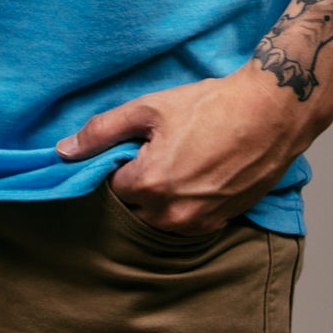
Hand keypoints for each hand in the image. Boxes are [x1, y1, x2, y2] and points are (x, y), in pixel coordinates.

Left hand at [54, 63, 311, 235]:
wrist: (269, 115)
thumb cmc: (211, 107)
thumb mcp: (150, 108)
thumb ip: (102, 131)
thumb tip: (63, 151)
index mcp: (148, 184)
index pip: (108, 187)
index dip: (116, 164)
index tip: (131, 147)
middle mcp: (169, 214)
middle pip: (131, 207)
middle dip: (135, 184)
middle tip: (154, 152)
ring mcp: (195, 224)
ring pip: (156, 219)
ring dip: (157, 198)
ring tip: (178, 161)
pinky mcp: (217, 225)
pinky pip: (183, 223)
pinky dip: (180, 205)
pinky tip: (195, 175)